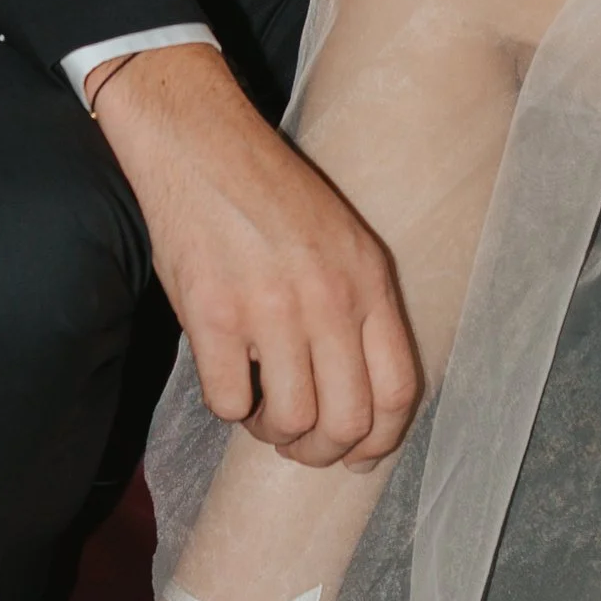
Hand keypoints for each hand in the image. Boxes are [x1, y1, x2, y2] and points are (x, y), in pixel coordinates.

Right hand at [92, 42, 419, 466]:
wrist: (203, 144)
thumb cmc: (272, 194)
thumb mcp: (342, 240)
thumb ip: (357, 309)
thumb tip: (363, 397)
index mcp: (368, 280)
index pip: (398, 390)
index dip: (381, 440)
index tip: (359, 455)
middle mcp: (328, 299)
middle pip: (346, 421)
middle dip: (322, 451)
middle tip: (300, 441)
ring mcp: (270, 309)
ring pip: (290, 421)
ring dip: (273, 433)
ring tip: (261, 410)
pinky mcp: (213, 315)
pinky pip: (229, 402)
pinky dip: (229, 408)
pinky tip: (226, 380)